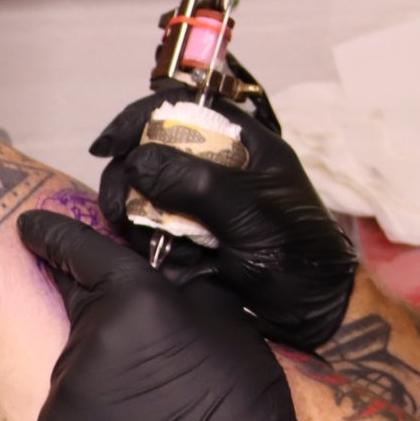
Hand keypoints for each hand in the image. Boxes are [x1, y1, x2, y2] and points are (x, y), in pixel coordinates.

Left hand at [16, 212, 321, 420]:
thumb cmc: (238, 396)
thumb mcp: (225, 319)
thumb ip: (182, 283)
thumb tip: (165, 267)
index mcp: (133, 297)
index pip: (79, 250)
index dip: (52, 233)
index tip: (28, 225)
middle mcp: (88, 335)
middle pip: (82, 312)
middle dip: (103, 320)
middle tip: (144, 350)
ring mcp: (65, 387)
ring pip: (75, 364)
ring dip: (100, 371)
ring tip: (146, 404)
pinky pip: (67, 409)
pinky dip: (90, 414)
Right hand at [92, 91, 358, 350]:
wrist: (313, 311)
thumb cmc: (298, 252)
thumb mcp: (249, 211)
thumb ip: (194, 181)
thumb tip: (136, 160)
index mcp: (240, 143)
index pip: (182, 109)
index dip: (139, 120)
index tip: (106, 146)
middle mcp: (215, 167)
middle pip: (150, 152)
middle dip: (128, 177)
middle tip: (121, 209)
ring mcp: (200, 205)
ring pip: (144, 194)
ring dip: (137, 216)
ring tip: (152, 243)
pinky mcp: (189, 240)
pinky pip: (151, 232)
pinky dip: (146, 243)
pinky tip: (162, 259)